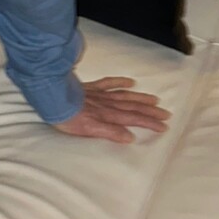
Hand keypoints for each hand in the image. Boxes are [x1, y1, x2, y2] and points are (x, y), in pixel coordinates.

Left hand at [52, 77, 169, 143]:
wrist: (52, 98)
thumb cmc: (68, 118)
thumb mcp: (89, 130)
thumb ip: (110, 132)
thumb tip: (130, 136)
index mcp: (108, 115)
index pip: (133, 119)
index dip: (149, 122)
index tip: (164, 126)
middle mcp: (107, 104)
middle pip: (132, 107)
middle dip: (150, 111)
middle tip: (166, 114)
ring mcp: (99, 94)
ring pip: (124, 95)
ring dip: (140, 98)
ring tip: (154, 100)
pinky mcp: (90, 87)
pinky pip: (108, 83)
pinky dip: (119, 82)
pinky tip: (129, 81)